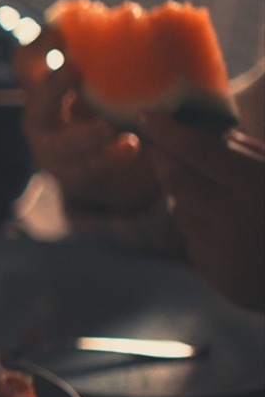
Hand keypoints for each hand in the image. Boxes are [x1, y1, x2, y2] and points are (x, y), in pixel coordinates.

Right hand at [14, 30, 161, 211]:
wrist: (99, 168)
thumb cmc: (97, 113)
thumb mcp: (94, 87)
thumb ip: (104, 63)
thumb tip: (136, 17)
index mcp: (40, 91)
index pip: (24, 63)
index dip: (39, 46)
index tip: (62, 30)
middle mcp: (39, 119)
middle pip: (37, 101)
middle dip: (54, 86)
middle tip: (74, 68)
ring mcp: (52, 150)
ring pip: (63, 144)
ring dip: (88, 134)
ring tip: (113, 127)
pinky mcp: (73, 175)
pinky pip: (89, 168)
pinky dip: (110, 158)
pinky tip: (132, 146)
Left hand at [136, 112, 264, 310]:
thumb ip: (249, 154)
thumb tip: (206, 135)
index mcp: (259, 187)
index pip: (199, 152)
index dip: (168, 132)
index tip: (144, 116)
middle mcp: (237, 222)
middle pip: (177, 183)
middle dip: (162, 160)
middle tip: (154, 146)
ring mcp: (227, 255)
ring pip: (181, 214)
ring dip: (187, 199)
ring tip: (215, 196)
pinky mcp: (223, 280)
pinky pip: (196, 245)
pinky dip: (206, 234)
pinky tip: (235, 236)